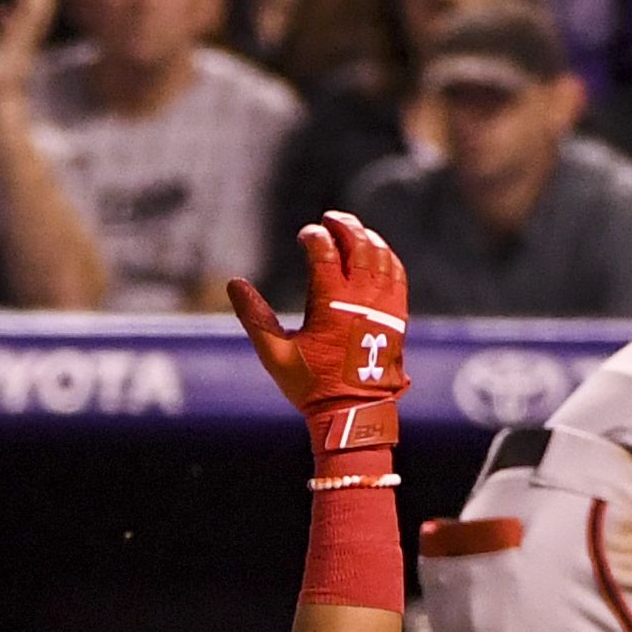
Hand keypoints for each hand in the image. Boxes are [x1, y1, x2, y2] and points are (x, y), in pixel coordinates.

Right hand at [227, 212, 411, 452]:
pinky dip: (386, 256)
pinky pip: (397, 275)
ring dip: (366, 237)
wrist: (353, 412)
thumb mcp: (275, 354)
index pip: (325, 253)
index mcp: (331, 305)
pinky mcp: (397, 316)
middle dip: (344, 226)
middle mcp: (362, 300)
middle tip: (330, 219)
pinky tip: (376, 252)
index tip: (304, 235)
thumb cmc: (311, 386)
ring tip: (352, 229)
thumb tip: (233, 283)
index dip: (314, 236)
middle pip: (358, 245)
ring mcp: (384, 306)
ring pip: (381, 256)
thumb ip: (254, 317)